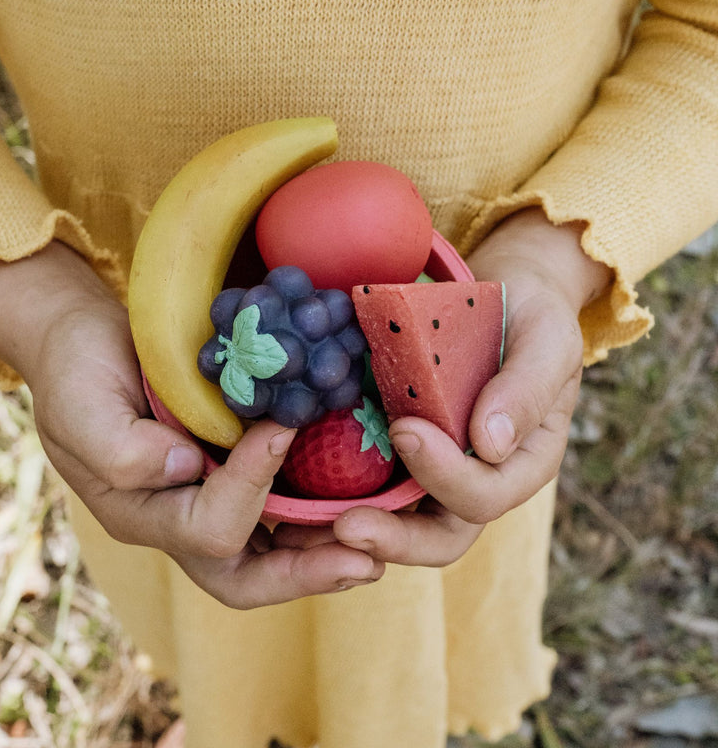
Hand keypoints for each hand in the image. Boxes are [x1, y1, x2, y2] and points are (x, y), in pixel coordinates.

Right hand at [0, 241, 383, 607]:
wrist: (88, 346)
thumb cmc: (78, 372)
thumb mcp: (82, 405)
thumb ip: (121, 448)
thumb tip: (183, 466)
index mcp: (142, 514)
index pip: (210, 528)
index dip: (249, 484)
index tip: (280, 428)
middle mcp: (179, 521)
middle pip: (247, 577)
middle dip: (307, 574)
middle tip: (368, 561)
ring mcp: (207, 501)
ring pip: (271, 555)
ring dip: (324, 554)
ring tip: (379, 541)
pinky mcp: (229, 475)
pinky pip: (278, 512)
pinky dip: (317, 514)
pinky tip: (356, 498)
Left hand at [321, 209, 610, 566]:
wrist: (499, 301)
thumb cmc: (530, 318)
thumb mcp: (546, 340)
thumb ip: (527, 389)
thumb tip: (490, 445)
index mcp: (522, 465)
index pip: (484, 494)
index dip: (445, 474)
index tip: (405, 429)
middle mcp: (478, 481)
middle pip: (438, 536)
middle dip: (393, 538)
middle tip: (344, 526)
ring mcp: (435, 472)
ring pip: (398, 523)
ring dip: (354, 532)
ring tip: (303, 527)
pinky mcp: (399, 454)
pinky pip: (370, 486)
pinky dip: (336, 497)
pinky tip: (294, 493)